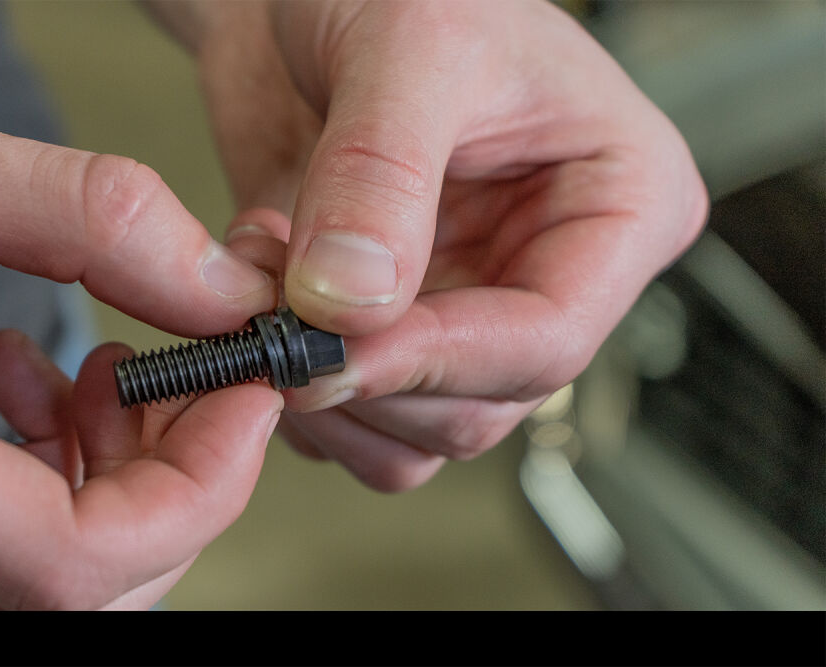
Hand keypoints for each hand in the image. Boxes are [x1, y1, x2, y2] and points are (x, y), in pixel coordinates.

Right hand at [0, 93, 281, 608]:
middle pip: (73, 594)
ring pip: (37, 585)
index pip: (69, 567)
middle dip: (174, 483)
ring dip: (117, 484)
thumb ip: (87, 219)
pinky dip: (51, 484)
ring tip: (105, 368)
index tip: (250, 392)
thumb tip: (225, 287)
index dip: (199, 491)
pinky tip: (32, 386)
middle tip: (188, 370)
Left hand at [161, 0, 707, 489]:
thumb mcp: (407, 47)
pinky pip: (358, 415)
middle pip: (481, 402)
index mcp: (615, 205)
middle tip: (278, 326)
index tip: (340, 350)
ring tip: (265, 289)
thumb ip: (381, 174)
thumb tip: (354, 299)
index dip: (441, 360)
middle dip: (371, 379)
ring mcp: (467, 305)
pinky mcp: (395, 326)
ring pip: (417, 430)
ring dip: (325, 389)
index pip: (551, 335)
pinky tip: (261, 301)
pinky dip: (297, 384)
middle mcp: (547, 270)